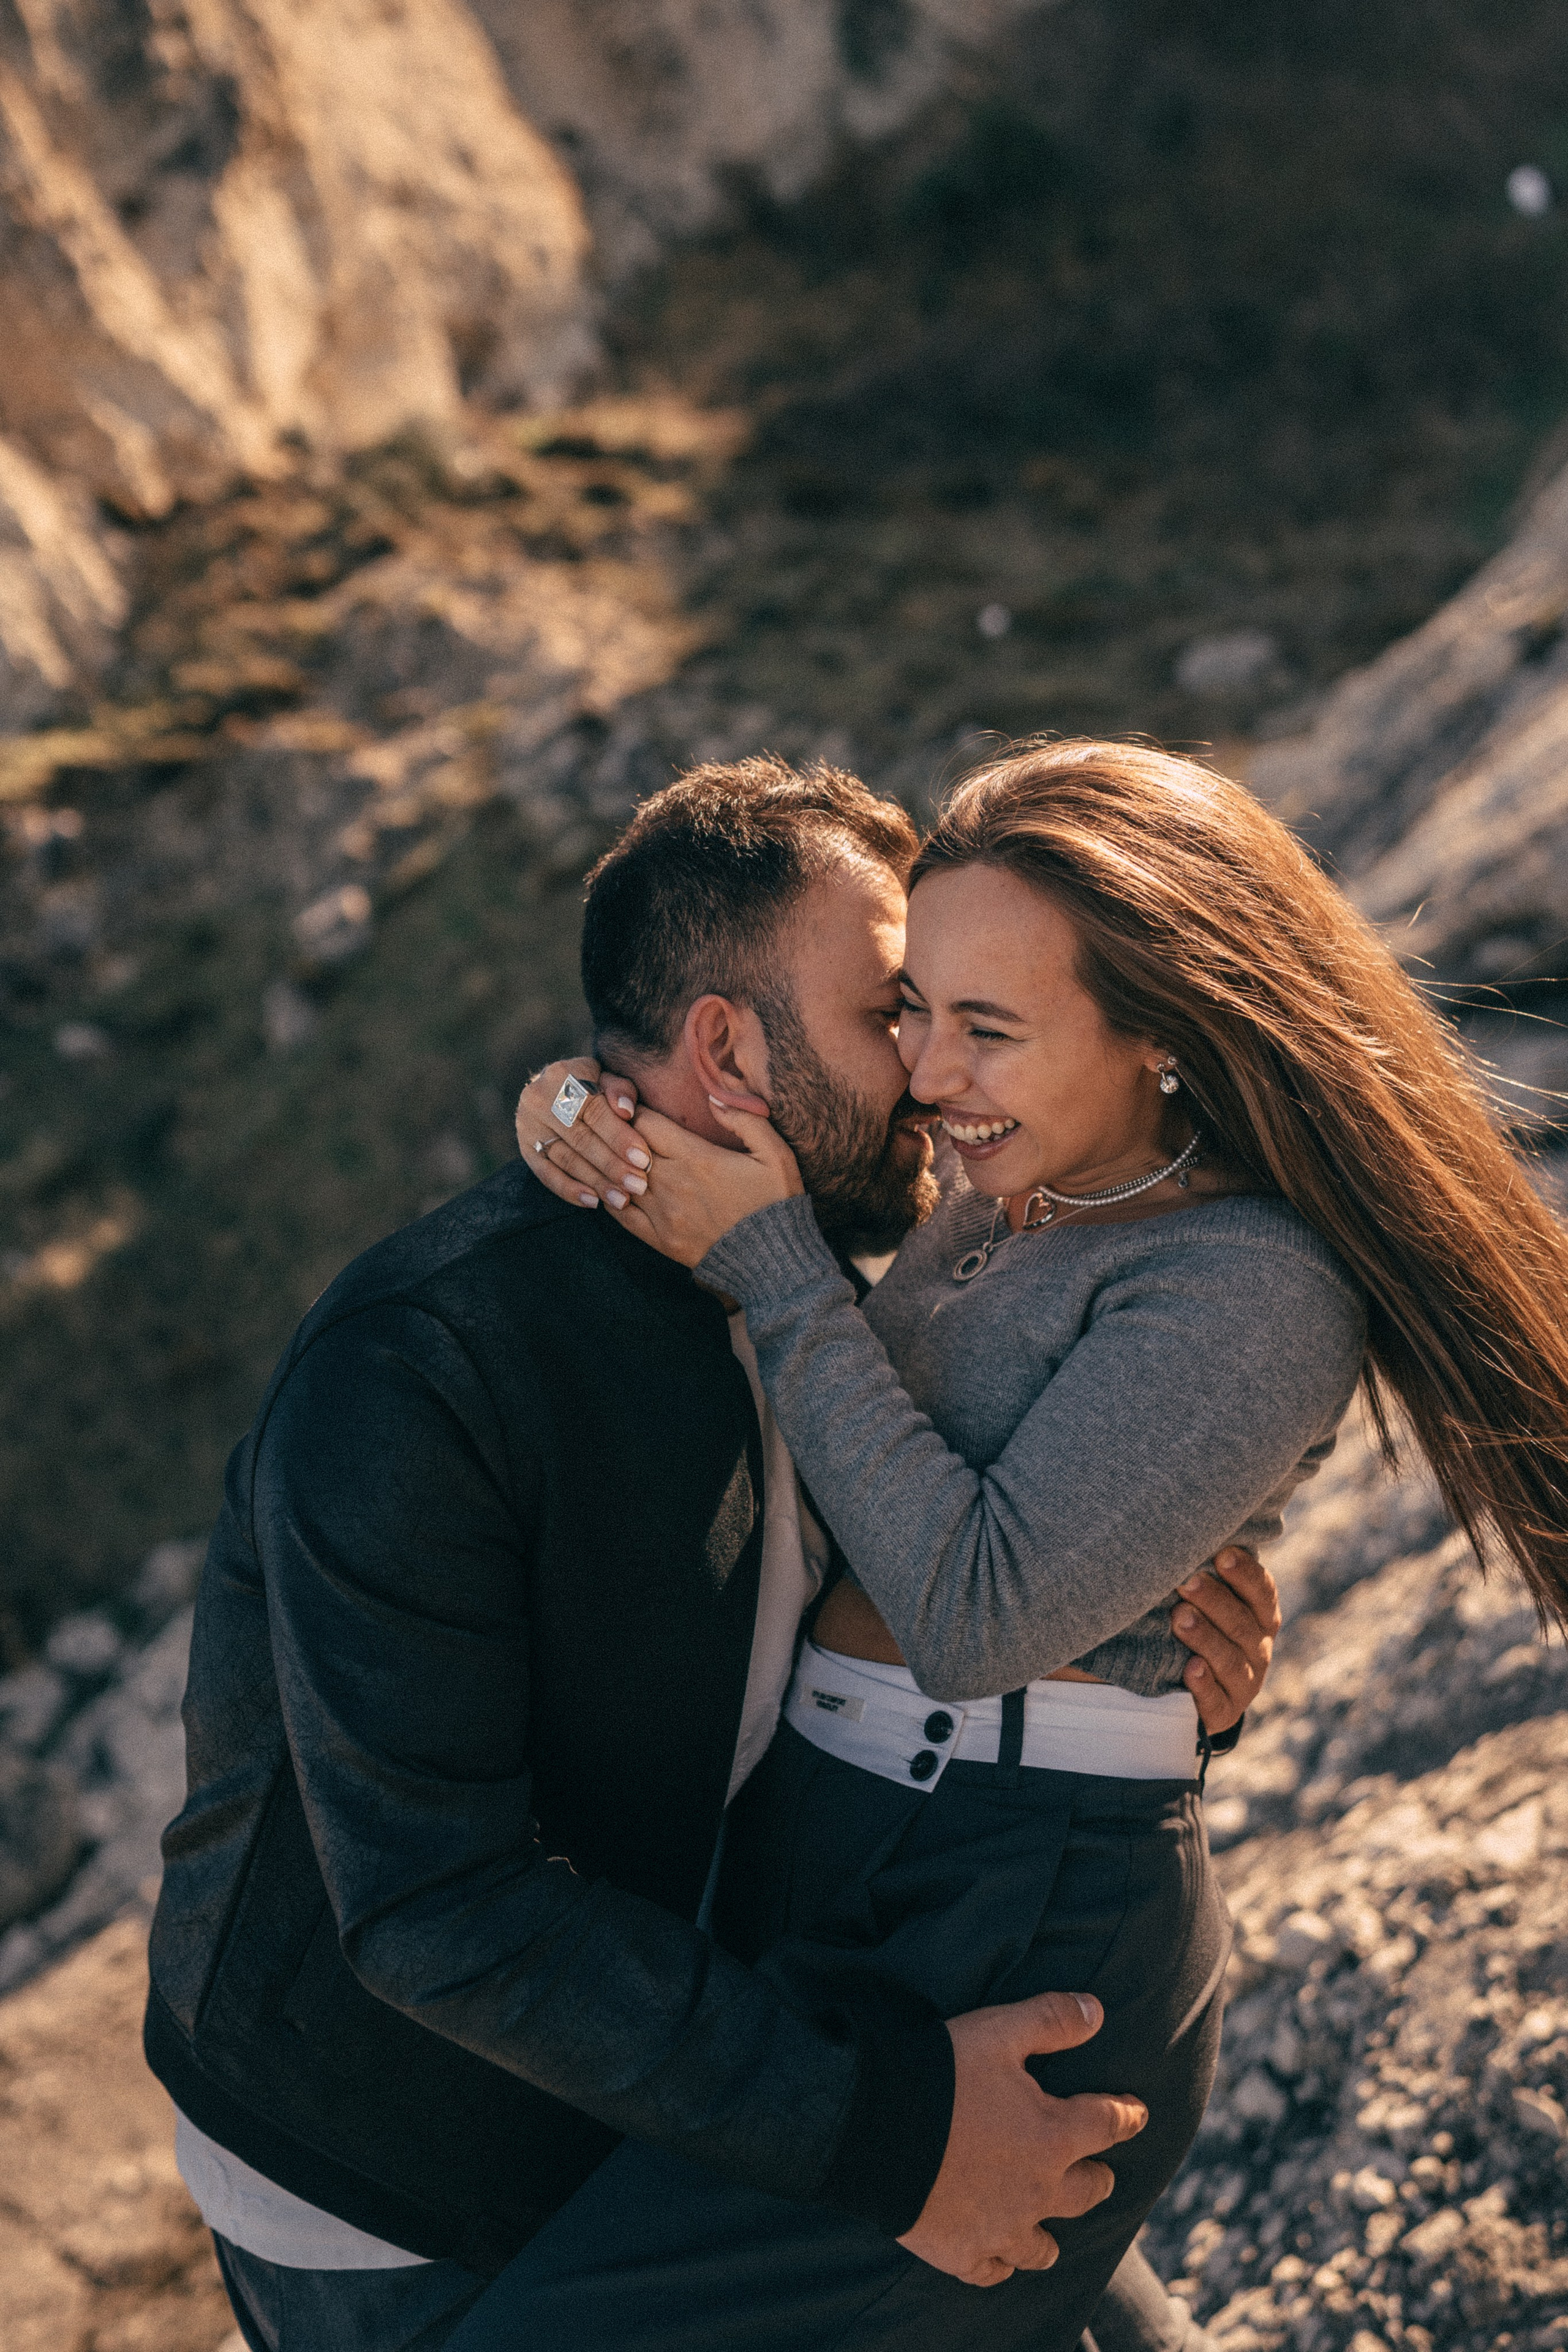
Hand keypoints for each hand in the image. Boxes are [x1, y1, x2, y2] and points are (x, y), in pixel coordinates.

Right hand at [516, 1059, 648, 1210]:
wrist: (557, 1089)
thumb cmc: (594, 1086)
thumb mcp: (608, 1078)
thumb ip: (620, 1090)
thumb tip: (626, 1110)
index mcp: (563, 1076)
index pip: (594, 1111)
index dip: (620, 1137)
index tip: (643, 1160)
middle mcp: (538, 1099)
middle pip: (580, 1139)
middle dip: (612, 1166)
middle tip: (638, 1186)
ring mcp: (527, 1125)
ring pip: (566, 1159)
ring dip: (596, 1183)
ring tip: (622, 1199)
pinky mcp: (524, 1147)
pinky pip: (546, 1174)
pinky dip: (569, 1190)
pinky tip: (593, 1202)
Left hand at [601, 1100, 805, 1267]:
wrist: (773, 1263)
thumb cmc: (775, 1204)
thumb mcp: (775, 1155)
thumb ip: (745, 1119)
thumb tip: (714, 1096)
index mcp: (697, 1158)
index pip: (646, 1122)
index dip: (636, 1110)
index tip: (634, 1105)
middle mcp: (673, 1183)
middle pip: (628, 1147)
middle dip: (622, 1133)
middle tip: (618, 1125)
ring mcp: (663, 1213)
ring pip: (619, 1179)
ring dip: (615, 1165)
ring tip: (612, 1154)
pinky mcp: (659, 1240)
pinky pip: (621, 1214)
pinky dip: (613, 1197)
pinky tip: (614, 1187)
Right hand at [898, 1990, 1145, 2286]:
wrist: (872, 2125)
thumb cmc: (941, 2072)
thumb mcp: (999, 2030)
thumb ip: (1052, 2019)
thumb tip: (1097, 2012)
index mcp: (1053, 2135)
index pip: (1108, 2125)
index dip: (1127, 2116)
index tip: (1137, 2113)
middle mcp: (1038, 2190)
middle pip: (1087, 2192)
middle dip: (1097, 2179)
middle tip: (1099, 2173)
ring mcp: (1002, 2229)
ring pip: (1043, 2246)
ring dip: (1051, 2231)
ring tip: (1049, 2225)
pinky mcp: (963, 2253)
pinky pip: (994, 2270)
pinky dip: (1000, 2262)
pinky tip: (999, 2253)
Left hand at [1171, 1547, 1280, 1735]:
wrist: (1193, 1693)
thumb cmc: (1198, 1626)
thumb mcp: (1207, 1600)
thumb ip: (1204, 1572)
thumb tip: (1178, 1529)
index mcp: (1260, 1617)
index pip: (1263, 1593)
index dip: (1245, 1574)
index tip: (1222, 1554)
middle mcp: (1258, 1649)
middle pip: (1242, 1624)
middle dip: (1215, 1601)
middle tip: (1186, 1582)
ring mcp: (1244, 1683)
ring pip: (1230, 1660)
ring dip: (1205, 1637)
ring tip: (1179, 1618)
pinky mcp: (1223, 1712)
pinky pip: (1216, 1700)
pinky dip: (1203, 1684)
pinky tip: (1189, 1668)